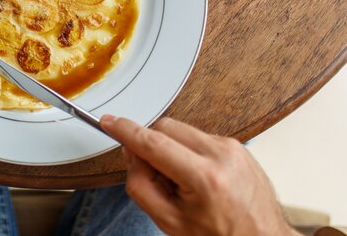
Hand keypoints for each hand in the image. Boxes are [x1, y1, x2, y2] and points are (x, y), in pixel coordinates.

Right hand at [101, 115, 298, 235]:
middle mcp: (220, 155)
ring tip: (182, 183)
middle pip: (165, 128)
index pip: (154, 143)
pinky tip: (198, 179)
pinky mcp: (237, 145)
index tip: (109, 122)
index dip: (126, 131)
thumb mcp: (171, 224)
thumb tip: (132, 155)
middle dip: (150, 145)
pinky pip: (199, 137)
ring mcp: (232, 147)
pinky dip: (188, 152)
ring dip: (170, 149)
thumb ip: (141, 187)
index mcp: (204, 178)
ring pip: (181, 131)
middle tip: (152, 175)